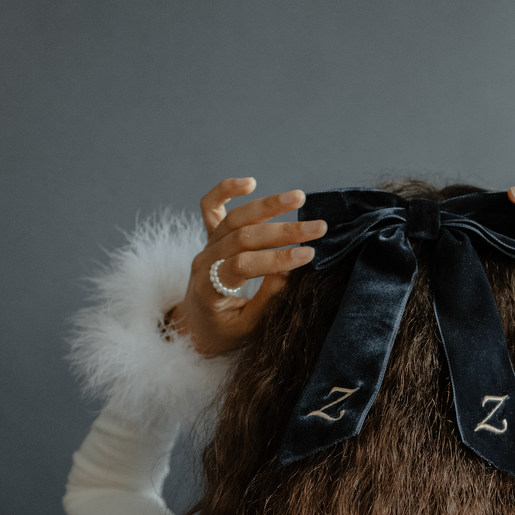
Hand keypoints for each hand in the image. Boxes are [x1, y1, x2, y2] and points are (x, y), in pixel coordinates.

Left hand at [167, 178, 326, 355]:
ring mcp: (206, 246)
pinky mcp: (209, 237)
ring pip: (235, 218)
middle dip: (283, 231)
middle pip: (243, 237)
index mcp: (209, 289)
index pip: (243, 266)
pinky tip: (250, 182)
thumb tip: (289, 271)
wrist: (195, 327)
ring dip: (268, 205)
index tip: (309, 254)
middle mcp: (204, 261)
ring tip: (299, 197)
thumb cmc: (224, 333)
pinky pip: (211, 207)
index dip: (277, 259)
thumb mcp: (247, 328)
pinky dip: (226, 190)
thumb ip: (266, 300)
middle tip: (318, 227)